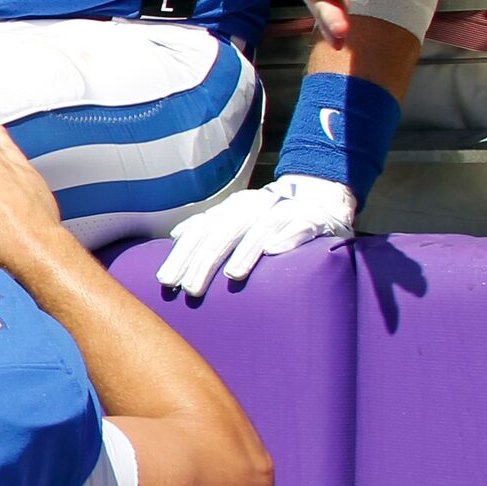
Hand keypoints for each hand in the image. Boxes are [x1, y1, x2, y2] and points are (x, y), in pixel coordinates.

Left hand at [156, 175, 355, 300]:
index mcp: (233, 207)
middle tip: (190, 288)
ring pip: (259, 229)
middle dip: (204, 260)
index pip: (201, 231)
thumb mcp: (238, 218)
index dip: (182, 255)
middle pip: (223, 232)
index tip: (165, 281)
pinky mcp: (313, 218)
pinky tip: (275, 251)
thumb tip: (177, 236)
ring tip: (231, 275)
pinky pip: (300, 227)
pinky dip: (288, 237)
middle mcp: (254, 206)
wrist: (321, 197)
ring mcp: (283, 210)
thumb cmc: (272, 217)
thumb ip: (210, 226)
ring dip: (244, 252)